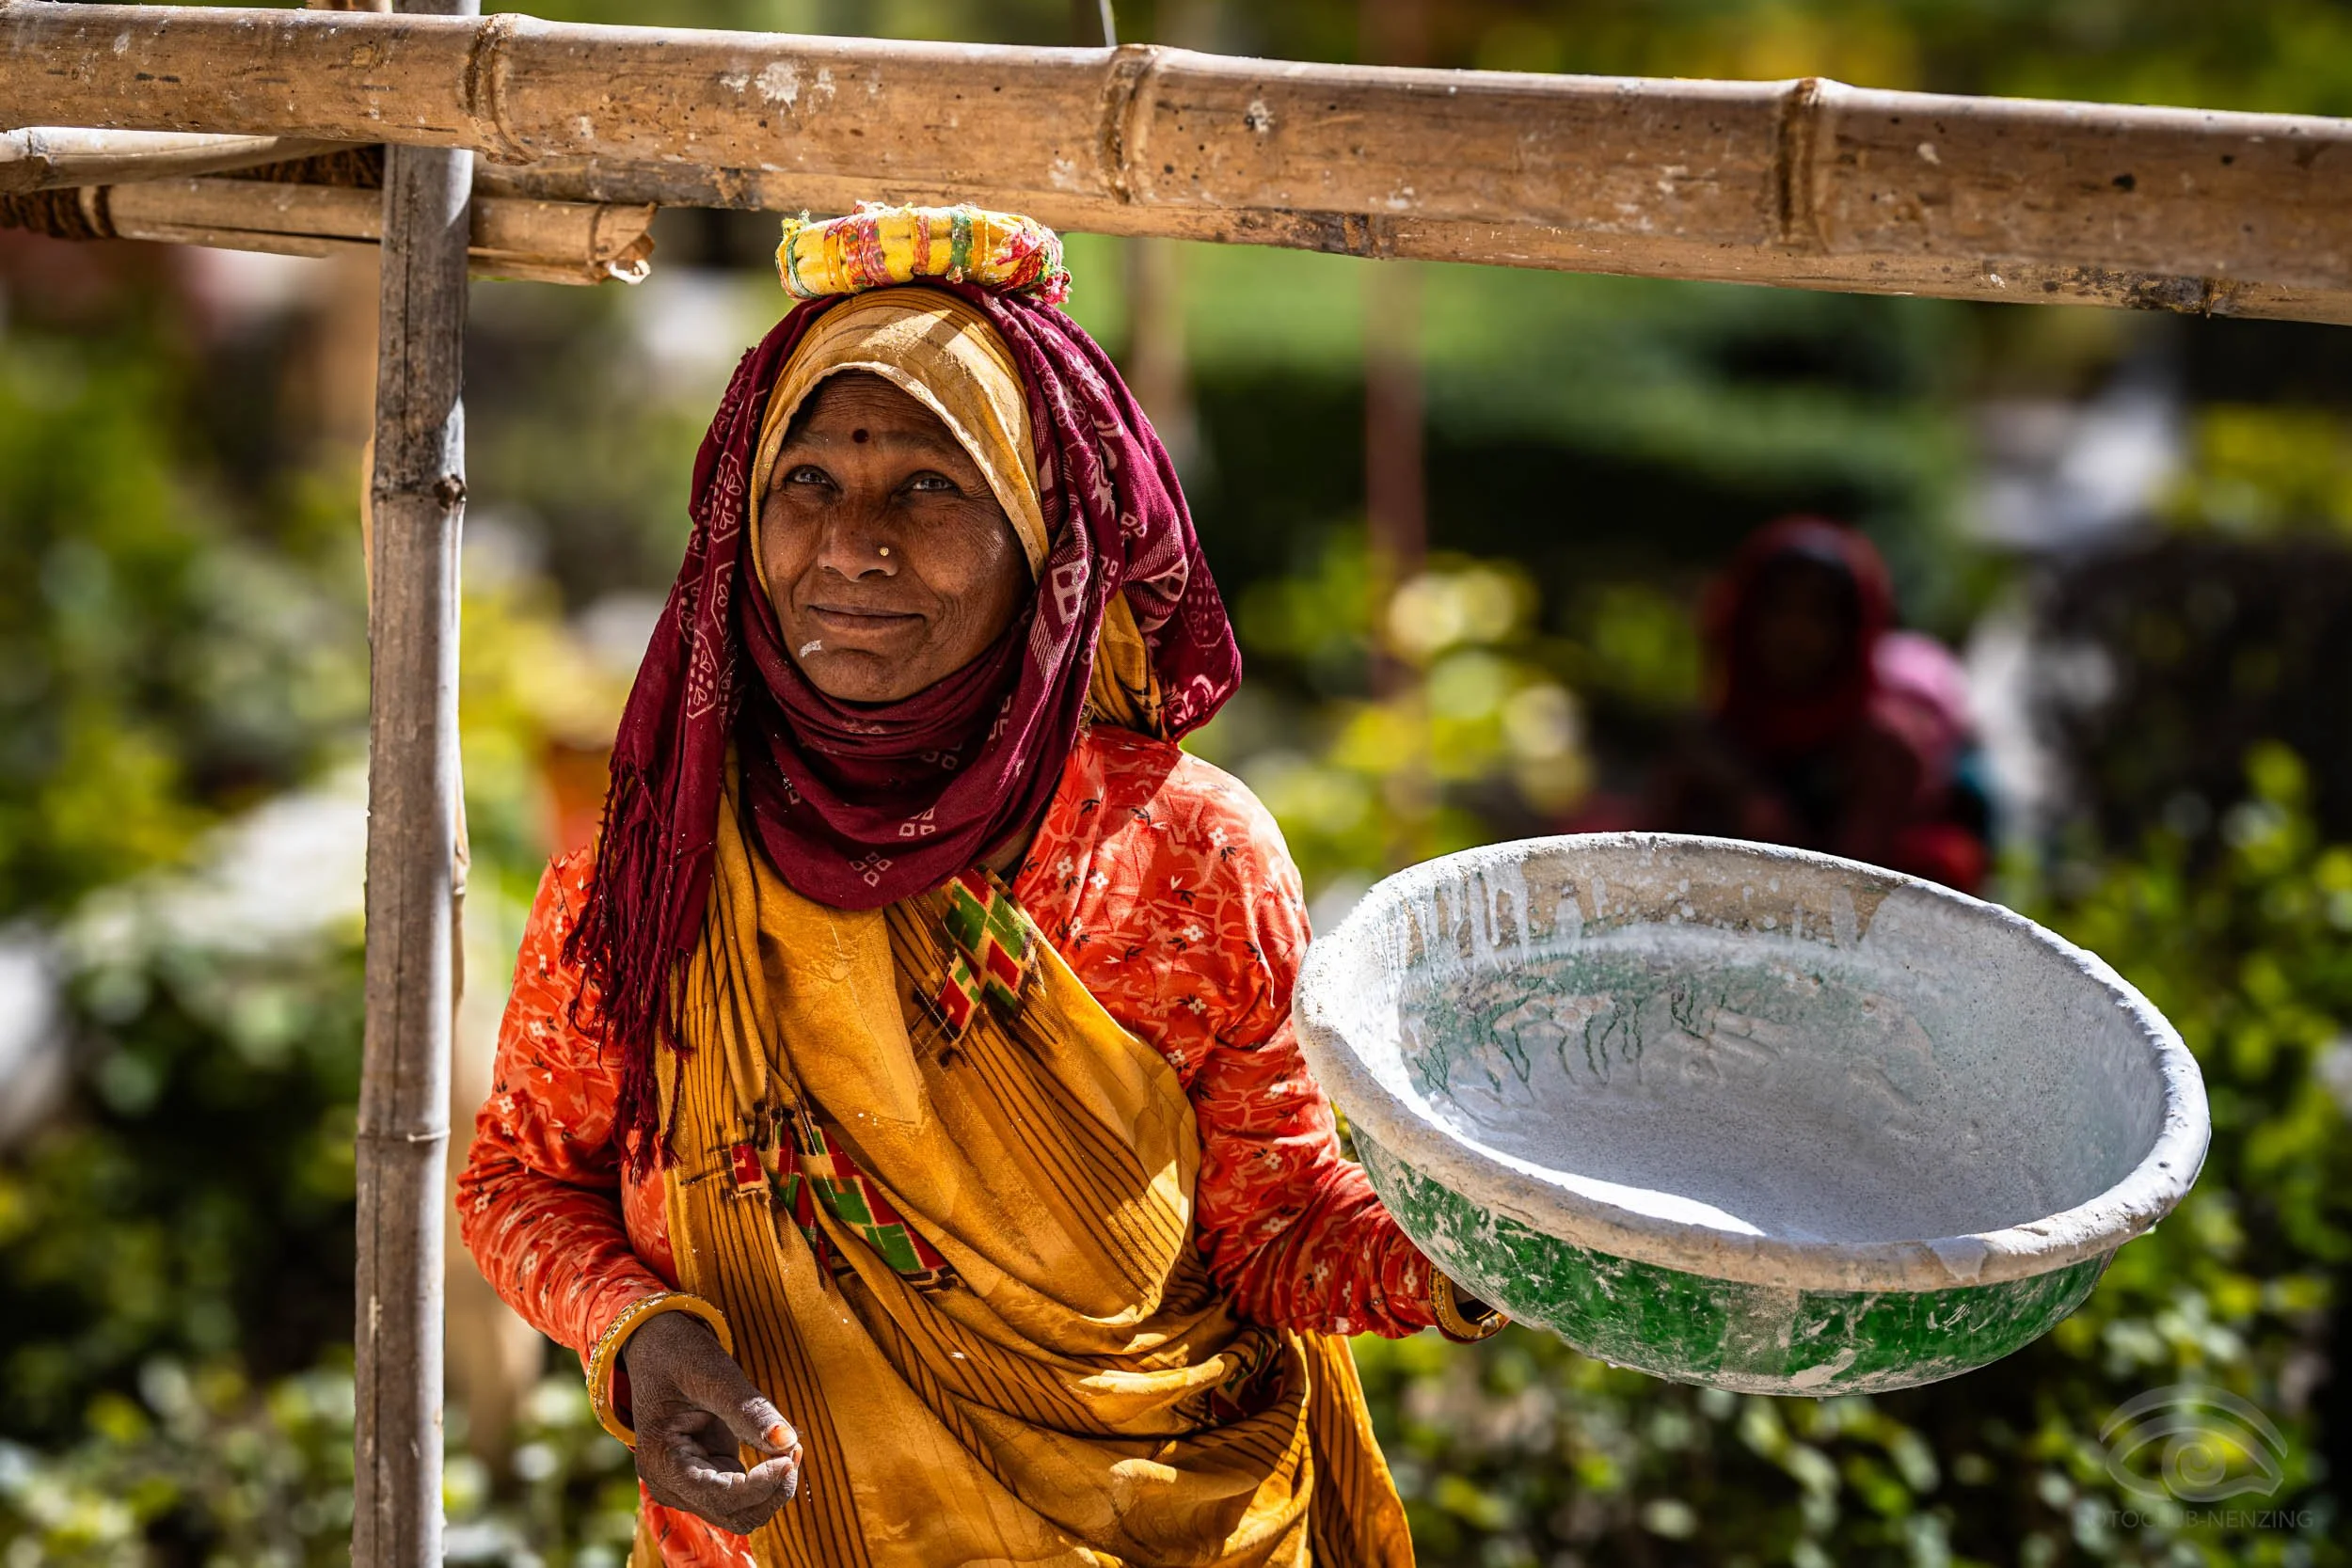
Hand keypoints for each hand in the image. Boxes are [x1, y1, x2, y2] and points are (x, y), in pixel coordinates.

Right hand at [620, 1311, 803, 1534]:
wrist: (656, 1345)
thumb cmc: (677, 1353)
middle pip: (734, 1515)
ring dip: (773, 1488)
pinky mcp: (707, 1475)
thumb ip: (748, 1410)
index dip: (759, 1486)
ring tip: (791, 1447)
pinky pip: (744, 1494)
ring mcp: (688, 1484)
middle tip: (795, 1449)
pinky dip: (768, 1480)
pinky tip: (781, 1449)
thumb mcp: (712, 1373)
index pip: (718, 1498)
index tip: (789, 1456)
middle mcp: (671, 1483)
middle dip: (771, 1490)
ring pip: (742, 1511)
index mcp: (661, 1461)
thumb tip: (789, 1442)